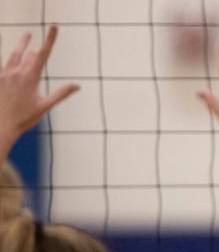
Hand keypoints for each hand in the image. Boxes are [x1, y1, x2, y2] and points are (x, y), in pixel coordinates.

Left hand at [0, 26, 78, 141]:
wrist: (0, 125)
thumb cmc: (24, 118)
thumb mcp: (45, 107)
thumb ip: (61, 94)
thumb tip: (77, 85)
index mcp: (30, 77)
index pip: (43, 53)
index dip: (50, 39)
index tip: (54, 26)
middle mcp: (16, 72)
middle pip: (28, 53)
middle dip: (34, 49)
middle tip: (36, 40)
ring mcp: (4, 74)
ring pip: (14, 55)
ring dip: (22, 46)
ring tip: (26, 38)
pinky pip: (5, 64)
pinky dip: (11, 62)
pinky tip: (13, 62)